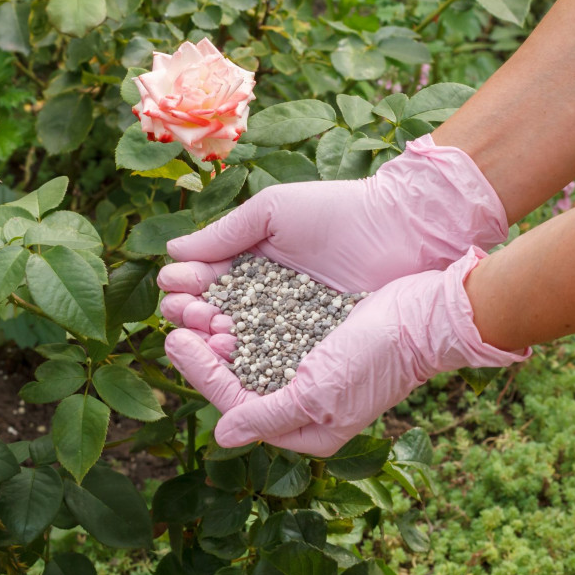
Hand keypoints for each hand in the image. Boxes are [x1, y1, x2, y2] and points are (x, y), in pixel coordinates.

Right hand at [158, 134, 507, 342]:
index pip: (205, 285)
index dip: (186, 288)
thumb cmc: (338, 212)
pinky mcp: (312, 353)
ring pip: (238, 345)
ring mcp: (288, 331)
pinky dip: (247, 359)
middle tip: (185, 311)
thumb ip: (223, 235)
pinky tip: (228, 350)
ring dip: (211, 340)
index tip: (175, 286)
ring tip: (201, 331)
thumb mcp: (272, 213)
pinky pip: (272, 362)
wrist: (402, 228)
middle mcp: (264, 303)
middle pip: (213, 319)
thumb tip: (171, 254)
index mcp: (251, 267)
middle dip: (191, 316)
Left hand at [164, 248, 529, 456]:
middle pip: (237, 378)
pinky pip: (267, 330)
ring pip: (248, 352)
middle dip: (204, 350)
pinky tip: (223, 296)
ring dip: (219, 328)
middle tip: (174, 319)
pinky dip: (243, 315)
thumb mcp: (318, 394)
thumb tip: (223, 437)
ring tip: (193, 304)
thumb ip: (268, 416)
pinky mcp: (315, 337)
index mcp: (304, 429)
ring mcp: (308, 369)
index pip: (234, 404)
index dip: (200, 373)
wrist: (427, 312)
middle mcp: (302, 404)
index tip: (175, 340)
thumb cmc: (376, 357)